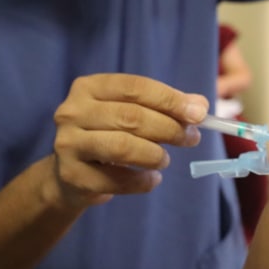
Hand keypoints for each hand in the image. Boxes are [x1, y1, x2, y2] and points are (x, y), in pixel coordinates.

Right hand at [50, 74, 207, 208]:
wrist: (70, 174)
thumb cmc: (107, 135)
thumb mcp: (130, 113)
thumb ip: (164, 107)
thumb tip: (199, 106)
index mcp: (88, 87)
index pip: (135, 87)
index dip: (170, 99)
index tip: (198, 113)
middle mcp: (72, 112)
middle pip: (131, 117)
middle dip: (168, 128)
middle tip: (191, 138)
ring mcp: (68, 144)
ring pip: (123, 147)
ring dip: (154, 155)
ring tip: (165, 160)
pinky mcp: (72, 176)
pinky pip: (116, 180)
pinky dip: (142, 181)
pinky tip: (152, 179)